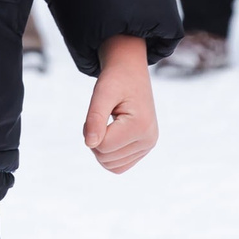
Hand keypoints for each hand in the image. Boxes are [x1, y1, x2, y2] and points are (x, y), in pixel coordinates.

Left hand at [83, 36, 157, 173]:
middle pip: (105, 158)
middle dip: (95, 139)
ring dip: (100, 147)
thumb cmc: (116, 79)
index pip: (102, 146)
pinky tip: (110, 134)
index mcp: (141, 126)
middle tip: (100, 116)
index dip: (90, 130)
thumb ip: (95, 118)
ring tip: (106, 124)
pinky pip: (119, 166)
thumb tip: (90, 144)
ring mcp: (148, 146)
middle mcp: (149, 139)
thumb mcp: (102, 93)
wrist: (131, 72)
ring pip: (110, 165)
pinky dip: (108, 155)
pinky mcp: (144, 148)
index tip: (97, 110)